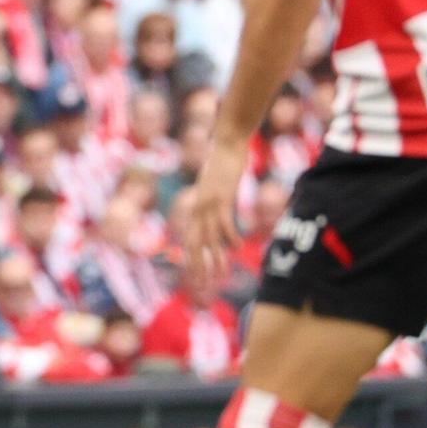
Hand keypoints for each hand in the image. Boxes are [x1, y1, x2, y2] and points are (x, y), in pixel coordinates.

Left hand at [179, 141, 243, 283]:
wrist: (227, 141)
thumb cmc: (224, 163)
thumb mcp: (216, 187)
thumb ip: (215, 203)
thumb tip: (218, 214)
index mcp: (195, 207)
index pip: (189, 240)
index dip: (191, 260)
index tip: (196, 277)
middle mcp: (197, 208)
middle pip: (194, 244)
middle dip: (198, 266)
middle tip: (204, 286)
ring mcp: (208, 203)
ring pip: (209, 238)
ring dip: (216, 258)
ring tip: (222, 275)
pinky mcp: (221, 197)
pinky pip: (224, 222)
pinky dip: (230, 236)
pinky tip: (237, 248)